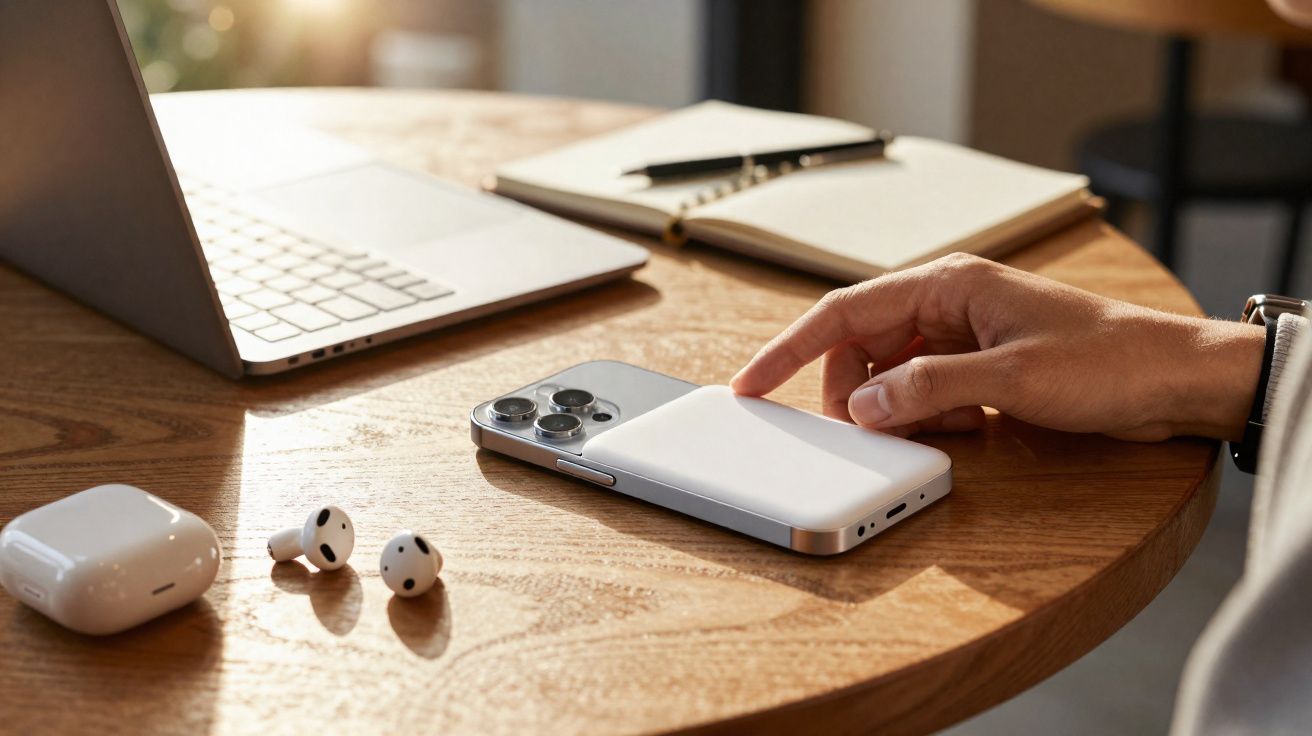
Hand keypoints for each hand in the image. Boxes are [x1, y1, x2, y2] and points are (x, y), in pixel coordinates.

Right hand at [731, 254, 1264, 441]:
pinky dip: (930, 416)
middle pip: (862, 348)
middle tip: (868, 432)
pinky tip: (967, 429)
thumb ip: (926, 388)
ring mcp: (964, 336)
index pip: (844, 312)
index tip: (750, 383)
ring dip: (900, 409)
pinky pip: (927, 391)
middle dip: (857, 393)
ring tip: (946, 428)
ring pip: (893, 375)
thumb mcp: (1009, 379)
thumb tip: (860, 405)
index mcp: (947, 285)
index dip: (789, 348)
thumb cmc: (1107, 362)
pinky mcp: (982, 366)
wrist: (1175, 381)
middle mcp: (948, 304)